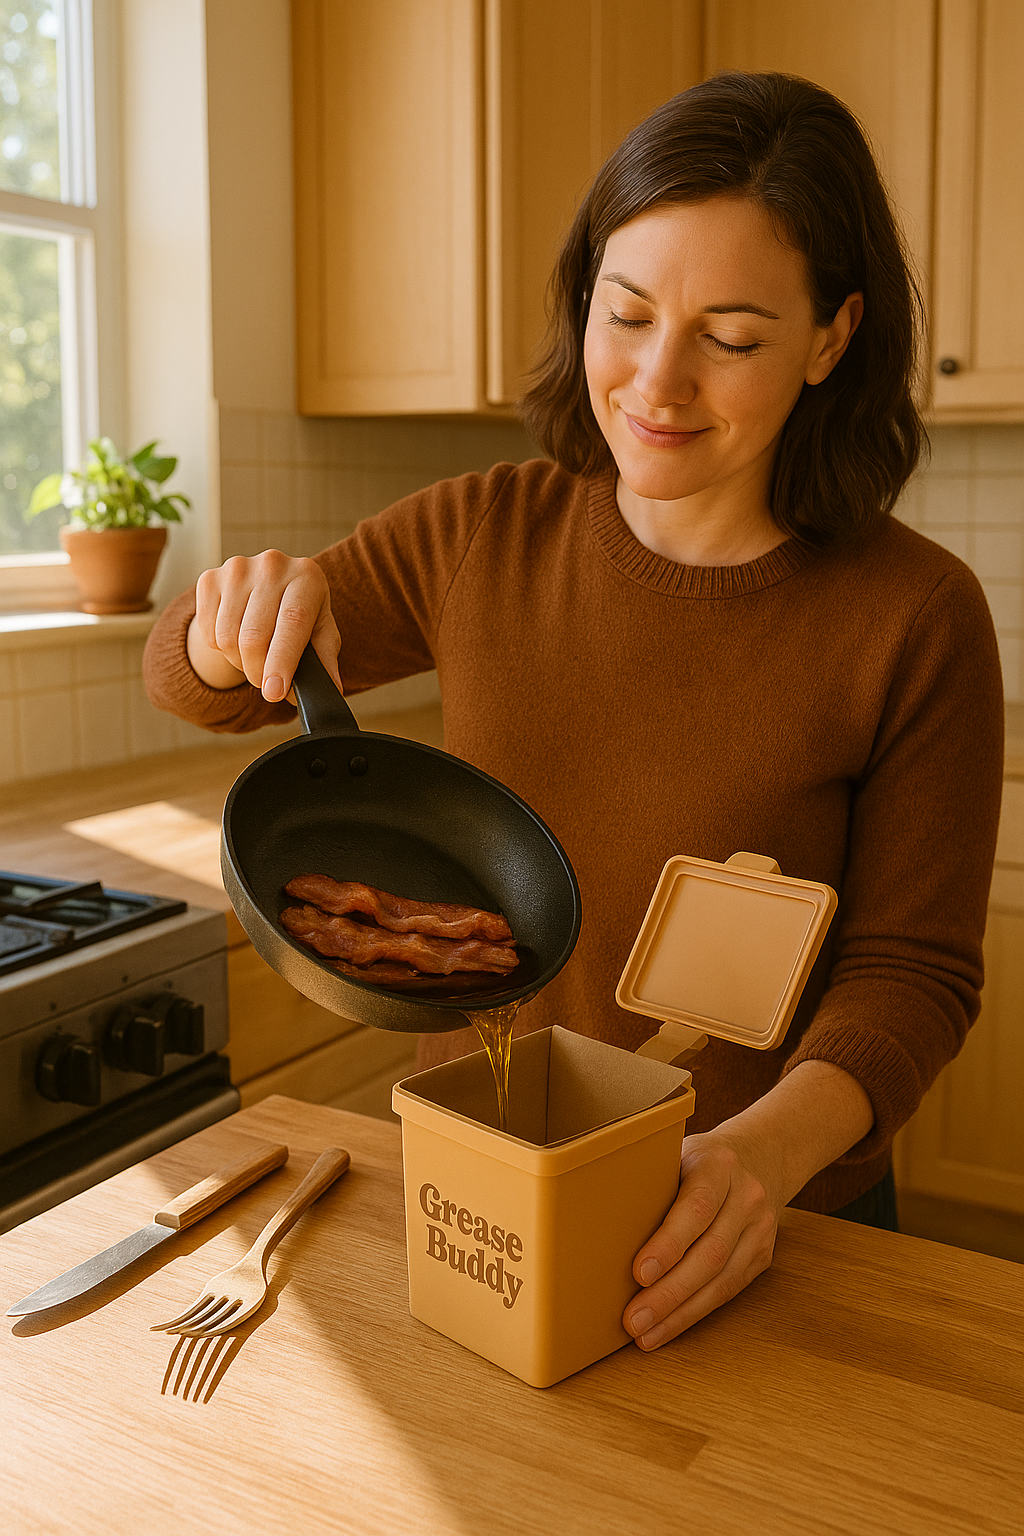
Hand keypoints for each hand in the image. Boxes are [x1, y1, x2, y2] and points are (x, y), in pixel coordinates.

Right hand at [187, 550, 341, 700]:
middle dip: (258, 673)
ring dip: (240, 663)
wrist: (267, 586)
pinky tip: (237, 639)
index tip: (274, 692)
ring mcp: (237, 569)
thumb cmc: (300, 612)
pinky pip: (208, 633)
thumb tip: (330, 689)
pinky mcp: (210, 579)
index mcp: (307, 575)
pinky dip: (220, 649)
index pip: (292, 621)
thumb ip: (325, 659)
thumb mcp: (320, 630)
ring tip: (255, 658)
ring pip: (228, 638)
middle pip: (254, 636)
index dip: (281, 660)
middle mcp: (272, 565)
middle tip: (267, 685)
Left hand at [621, 1059, 874, 1350]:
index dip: (669, 1243)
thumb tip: (595, 1219)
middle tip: (633, 1319)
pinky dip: (695, 1313)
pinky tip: (668, 1327)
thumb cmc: (700, 1160)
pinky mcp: (762, 1255)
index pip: (696, 1207)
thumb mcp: (677, 1151)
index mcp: (718, 1165)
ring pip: (722, 1279)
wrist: (761, 1155)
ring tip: (645, 1333)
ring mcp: (759, 1228)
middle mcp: (746, 1197)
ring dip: (680, 1312)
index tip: (638, 1272)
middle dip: (669, 1292)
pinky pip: (729, 1291)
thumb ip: (650, 1180)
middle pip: (710, 1252)